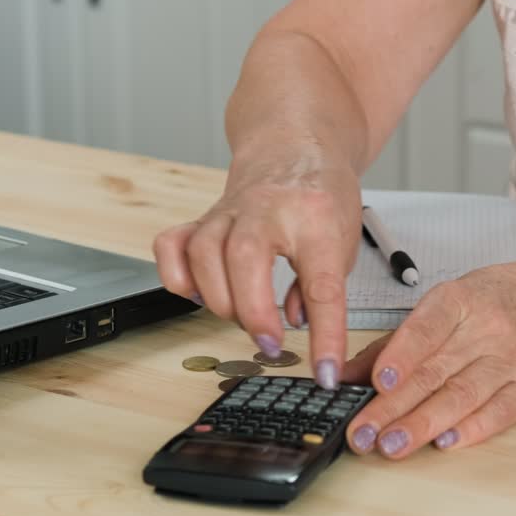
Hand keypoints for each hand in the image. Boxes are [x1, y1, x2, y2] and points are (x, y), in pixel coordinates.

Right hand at [152, 143, 360, 388]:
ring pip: (204, 253)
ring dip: (219, 300)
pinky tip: (202, 293)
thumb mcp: (343, 242)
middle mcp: (268, 209)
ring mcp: (229, 211)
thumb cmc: (322, 194)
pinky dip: (179, 278)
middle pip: (245, 259)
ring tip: (242, 318)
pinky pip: (172, 246)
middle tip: (270, 342)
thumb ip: (321, 287)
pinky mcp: (203, 216)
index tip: (325, 373)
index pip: (322, 285)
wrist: (295, 142)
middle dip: (253, 313)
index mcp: (316, 217)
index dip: (325, 335)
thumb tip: (298, 327)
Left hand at [339, 261, 515, 457]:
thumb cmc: (493, 303)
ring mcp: (513, 359)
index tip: (376, 383)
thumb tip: (348, 376)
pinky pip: (500, 411)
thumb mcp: (445, 304)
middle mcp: (488, 328)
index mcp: (460, 300)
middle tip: (364, 432)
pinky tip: (445, 442)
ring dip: (424, 424)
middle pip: (436, 371)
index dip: (400, 357)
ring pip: (463, 394)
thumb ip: (396, 343)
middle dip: (394, 406)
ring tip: (391, 444)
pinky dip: (472, 429)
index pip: (425, 329)